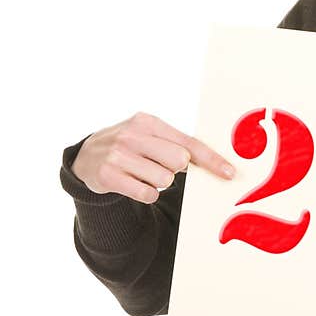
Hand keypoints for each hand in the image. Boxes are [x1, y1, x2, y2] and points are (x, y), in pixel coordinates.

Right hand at [71, 111, 236, 204]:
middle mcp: (132, 134)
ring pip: (163, 179)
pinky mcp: (107, 175)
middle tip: (159, 165)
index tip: (229, 173)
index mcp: (149, 122)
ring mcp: (117, 154)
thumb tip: (214, 163)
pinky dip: (145, 193)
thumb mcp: (150, 137)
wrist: (86, 156)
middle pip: (179, 161)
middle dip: (175, 169)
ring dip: (158, 182)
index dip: (212, 160)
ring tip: (142, 173)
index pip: (189, 143)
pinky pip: (146, 193)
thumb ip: (177, 146)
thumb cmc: (130, 147)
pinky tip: (133, 183)